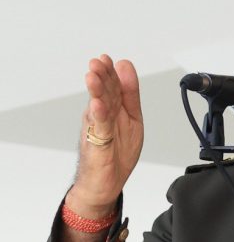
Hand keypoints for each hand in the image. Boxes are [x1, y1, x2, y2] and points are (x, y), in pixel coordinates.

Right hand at [68, 54, 143, 217]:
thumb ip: (130, 95)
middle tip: (99, 61)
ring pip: (98, 106)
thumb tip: (126, 67)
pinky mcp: (97, 143)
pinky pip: (99, 127)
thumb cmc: (116, 153)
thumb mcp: (132, 119)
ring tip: (93, 75)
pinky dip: (99, 115)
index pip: (113, 87)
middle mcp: (103, 116)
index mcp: (113, 109)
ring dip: (96, 90)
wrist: (106, 182)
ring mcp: (98, 128)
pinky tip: (97, 104)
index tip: (112, 60)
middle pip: (104, 93)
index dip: (113, 73)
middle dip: (102, 76)